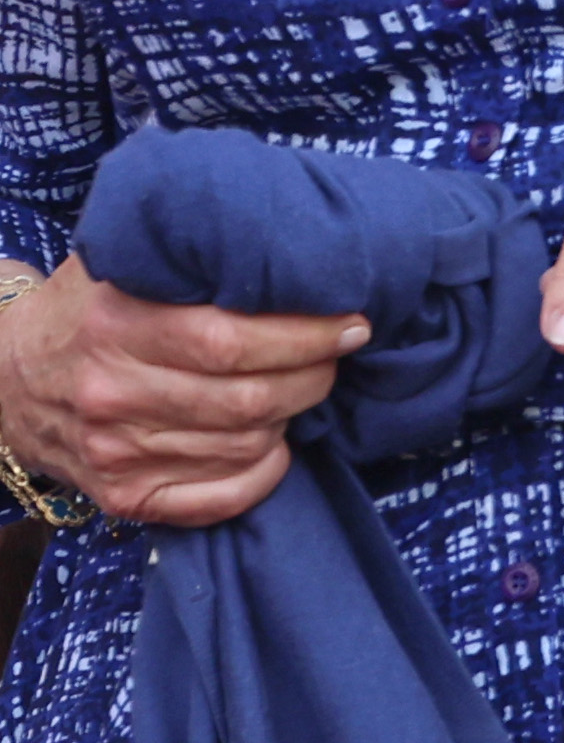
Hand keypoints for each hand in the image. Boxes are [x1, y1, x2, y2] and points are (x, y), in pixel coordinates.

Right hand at [0, 255, 361, 527]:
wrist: (4, 380)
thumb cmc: (86, 311)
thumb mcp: (122, 265)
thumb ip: (190, 254)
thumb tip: (289, 244)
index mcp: (113, 329)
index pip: (231, 342)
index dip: (306, 336)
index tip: (349, 322)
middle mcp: (110, 397)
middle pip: (250, 399)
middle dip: (314, 374)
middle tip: (335, 352)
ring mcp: (115, 455)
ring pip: (246, 445)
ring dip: (292, 415)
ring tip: (297, 384)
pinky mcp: (124, 496)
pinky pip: (222, 497)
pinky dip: (265, 472)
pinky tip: (274, 441)